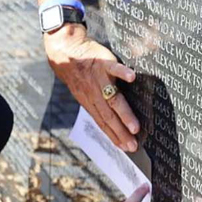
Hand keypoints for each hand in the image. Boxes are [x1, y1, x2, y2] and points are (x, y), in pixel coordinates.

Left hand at [44, 24, 139, 151]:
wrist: (66, 52)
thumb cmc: (79, 75)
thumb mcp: (84, 93)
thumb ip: (97, 106)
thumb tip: (109, 122)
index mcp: (90, 103)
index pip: (102, 123)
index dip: (114, 136)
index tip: (126, 148)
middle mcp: (94, 94)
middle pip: (108, 116)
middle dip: (121, 132)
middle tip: (133, 145)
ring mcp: (98, 79)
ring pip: (112, 99)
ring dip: (124, 114)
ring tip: (135, 127)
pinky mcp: (102, 63)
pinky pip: (113, 68)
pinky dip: (122, 73)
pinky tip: (132, 78)